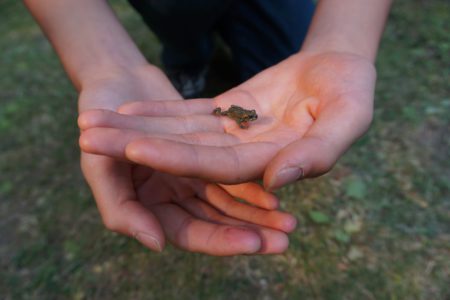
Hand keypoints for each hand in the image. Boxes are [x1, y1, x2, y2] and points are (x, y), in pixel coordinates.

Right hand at [78, 65, 295, 254]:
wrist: (113, 79)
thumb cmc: (96, 122)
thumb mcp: (99, 165)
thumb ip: (121, 208)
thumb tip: (157, 244)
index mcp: (149, 207)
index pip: (189, 232)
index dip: (219, 239)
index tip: (254, 243)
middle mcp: (174, 195)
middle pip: (217, 221)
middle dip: (250, 232)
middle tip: (285, 241)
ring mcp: (192, 174)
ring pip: (230, 199)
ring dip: (259, 212)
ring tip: (290, 221)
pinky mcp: (208, 150)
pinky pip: (234, 168)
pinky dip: (253, 179)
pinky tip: (279, 185)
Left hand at [79, 51, 375, 189]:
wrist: (341, 66)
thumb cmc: (353, 90)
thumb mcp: (348, 115)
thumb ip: (319, 152)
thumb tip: (279, 180)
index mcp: (273, 163)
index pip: (218, 167)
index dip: (179, 157)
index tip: (137, 148)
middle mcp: (245, 156)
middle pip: (184, 155)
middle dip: (136, 146)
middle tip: (88, 139)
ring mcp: (232, 136)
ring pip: (177, 134)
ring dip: (134, 129)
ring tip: (89, 124)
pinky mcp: (225, 114)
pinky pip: (186, 115)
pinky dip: (157, 113)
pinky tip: (124, 112)